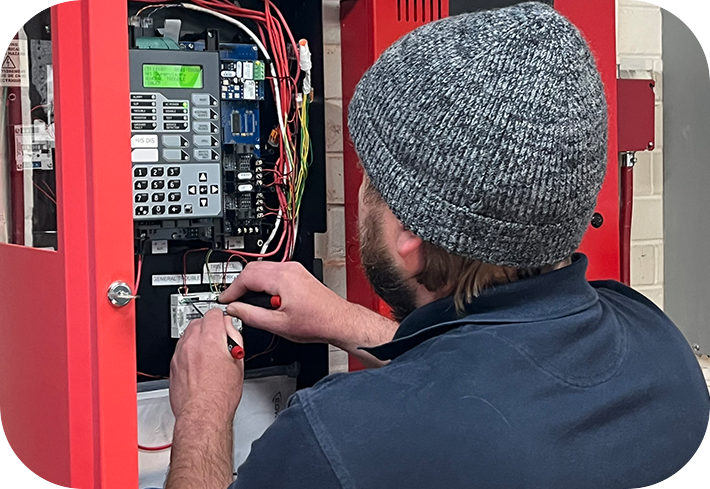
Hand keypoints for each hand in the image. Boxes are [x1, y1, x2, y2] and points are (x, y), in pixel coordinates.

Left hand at [169, 309, 243, 424]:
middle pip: (199, 321)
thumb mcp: (238, 362)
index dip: (222, 318)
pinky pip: (181, 349)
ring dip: (198, 338)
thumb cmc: (220, 394)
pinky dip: (189, 351)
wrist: (203, 413)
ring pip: (188, 334)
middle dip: (209, 327)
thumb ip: (235, 339)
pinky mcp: (173, 365)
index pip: (214, 314)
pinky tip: (199, 364)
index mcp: (211, 339)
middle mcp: (192, 343)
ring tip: (209, 354)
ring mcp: (180, 354)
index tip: (225, 324)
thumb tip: (231, 330)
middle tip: (219, 340)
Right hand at [218, 261, 397, 366]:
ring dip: (251, 283)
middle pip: (253, 268)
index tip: (225, 300)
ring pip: (262, 269)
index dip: (231, 289)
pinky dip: (262, 282)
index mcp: (283, 278)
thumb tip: (234, 310)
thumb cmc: (317, 322)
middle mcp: (289, 268)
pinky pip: (273, 271)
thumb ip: (251, 316)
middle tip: (232, 301)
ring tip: (246, 302)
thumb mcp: (278, 325)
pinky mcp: (298, 273)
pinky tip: (263, 298)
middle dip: (239, 284)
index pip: (247, 277)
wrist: (338, 321)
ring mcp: (295, 269)